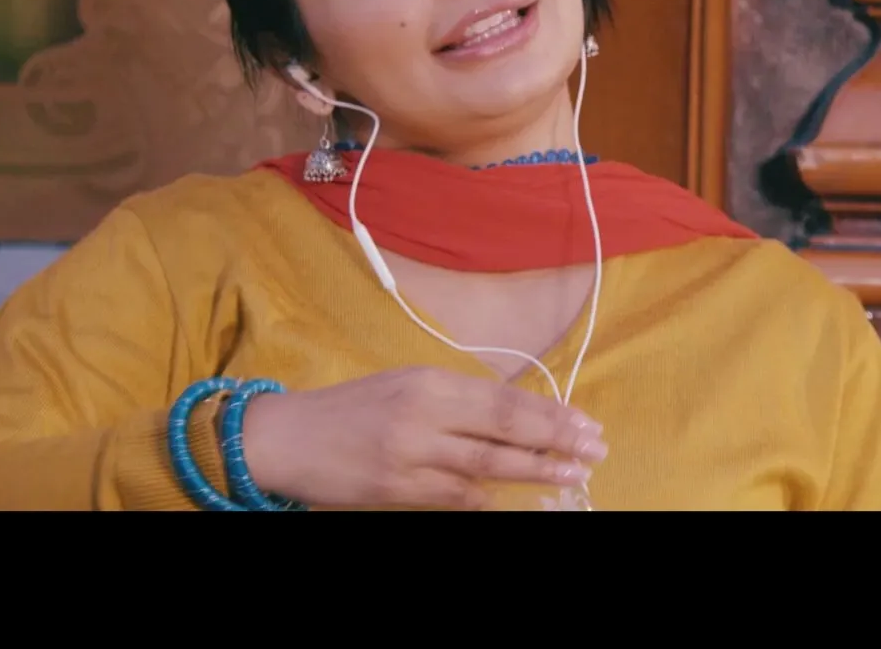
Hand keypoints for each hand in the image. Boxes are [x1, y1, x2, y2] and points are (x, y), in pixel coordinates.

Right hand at [239, 366, 606, 509]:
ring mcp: (411, 454)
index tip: (585, 423)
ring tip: (573, 475)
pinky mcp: (396, 490)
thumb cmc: (352, 409)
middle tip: (594, 449)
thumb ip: (456, 397)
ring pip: (487, 465)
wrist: (286, 438)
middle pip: (505, 427)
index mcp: (430, 381)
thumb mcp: (406, 384)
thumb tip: (515, 412)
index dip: (550, 413)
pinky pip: (455, 496)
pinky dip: (488, 498)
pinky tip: (515, 500)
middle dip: (556, 440)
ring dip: (535, 471)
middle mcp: (424, 414)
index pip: (504, 398)